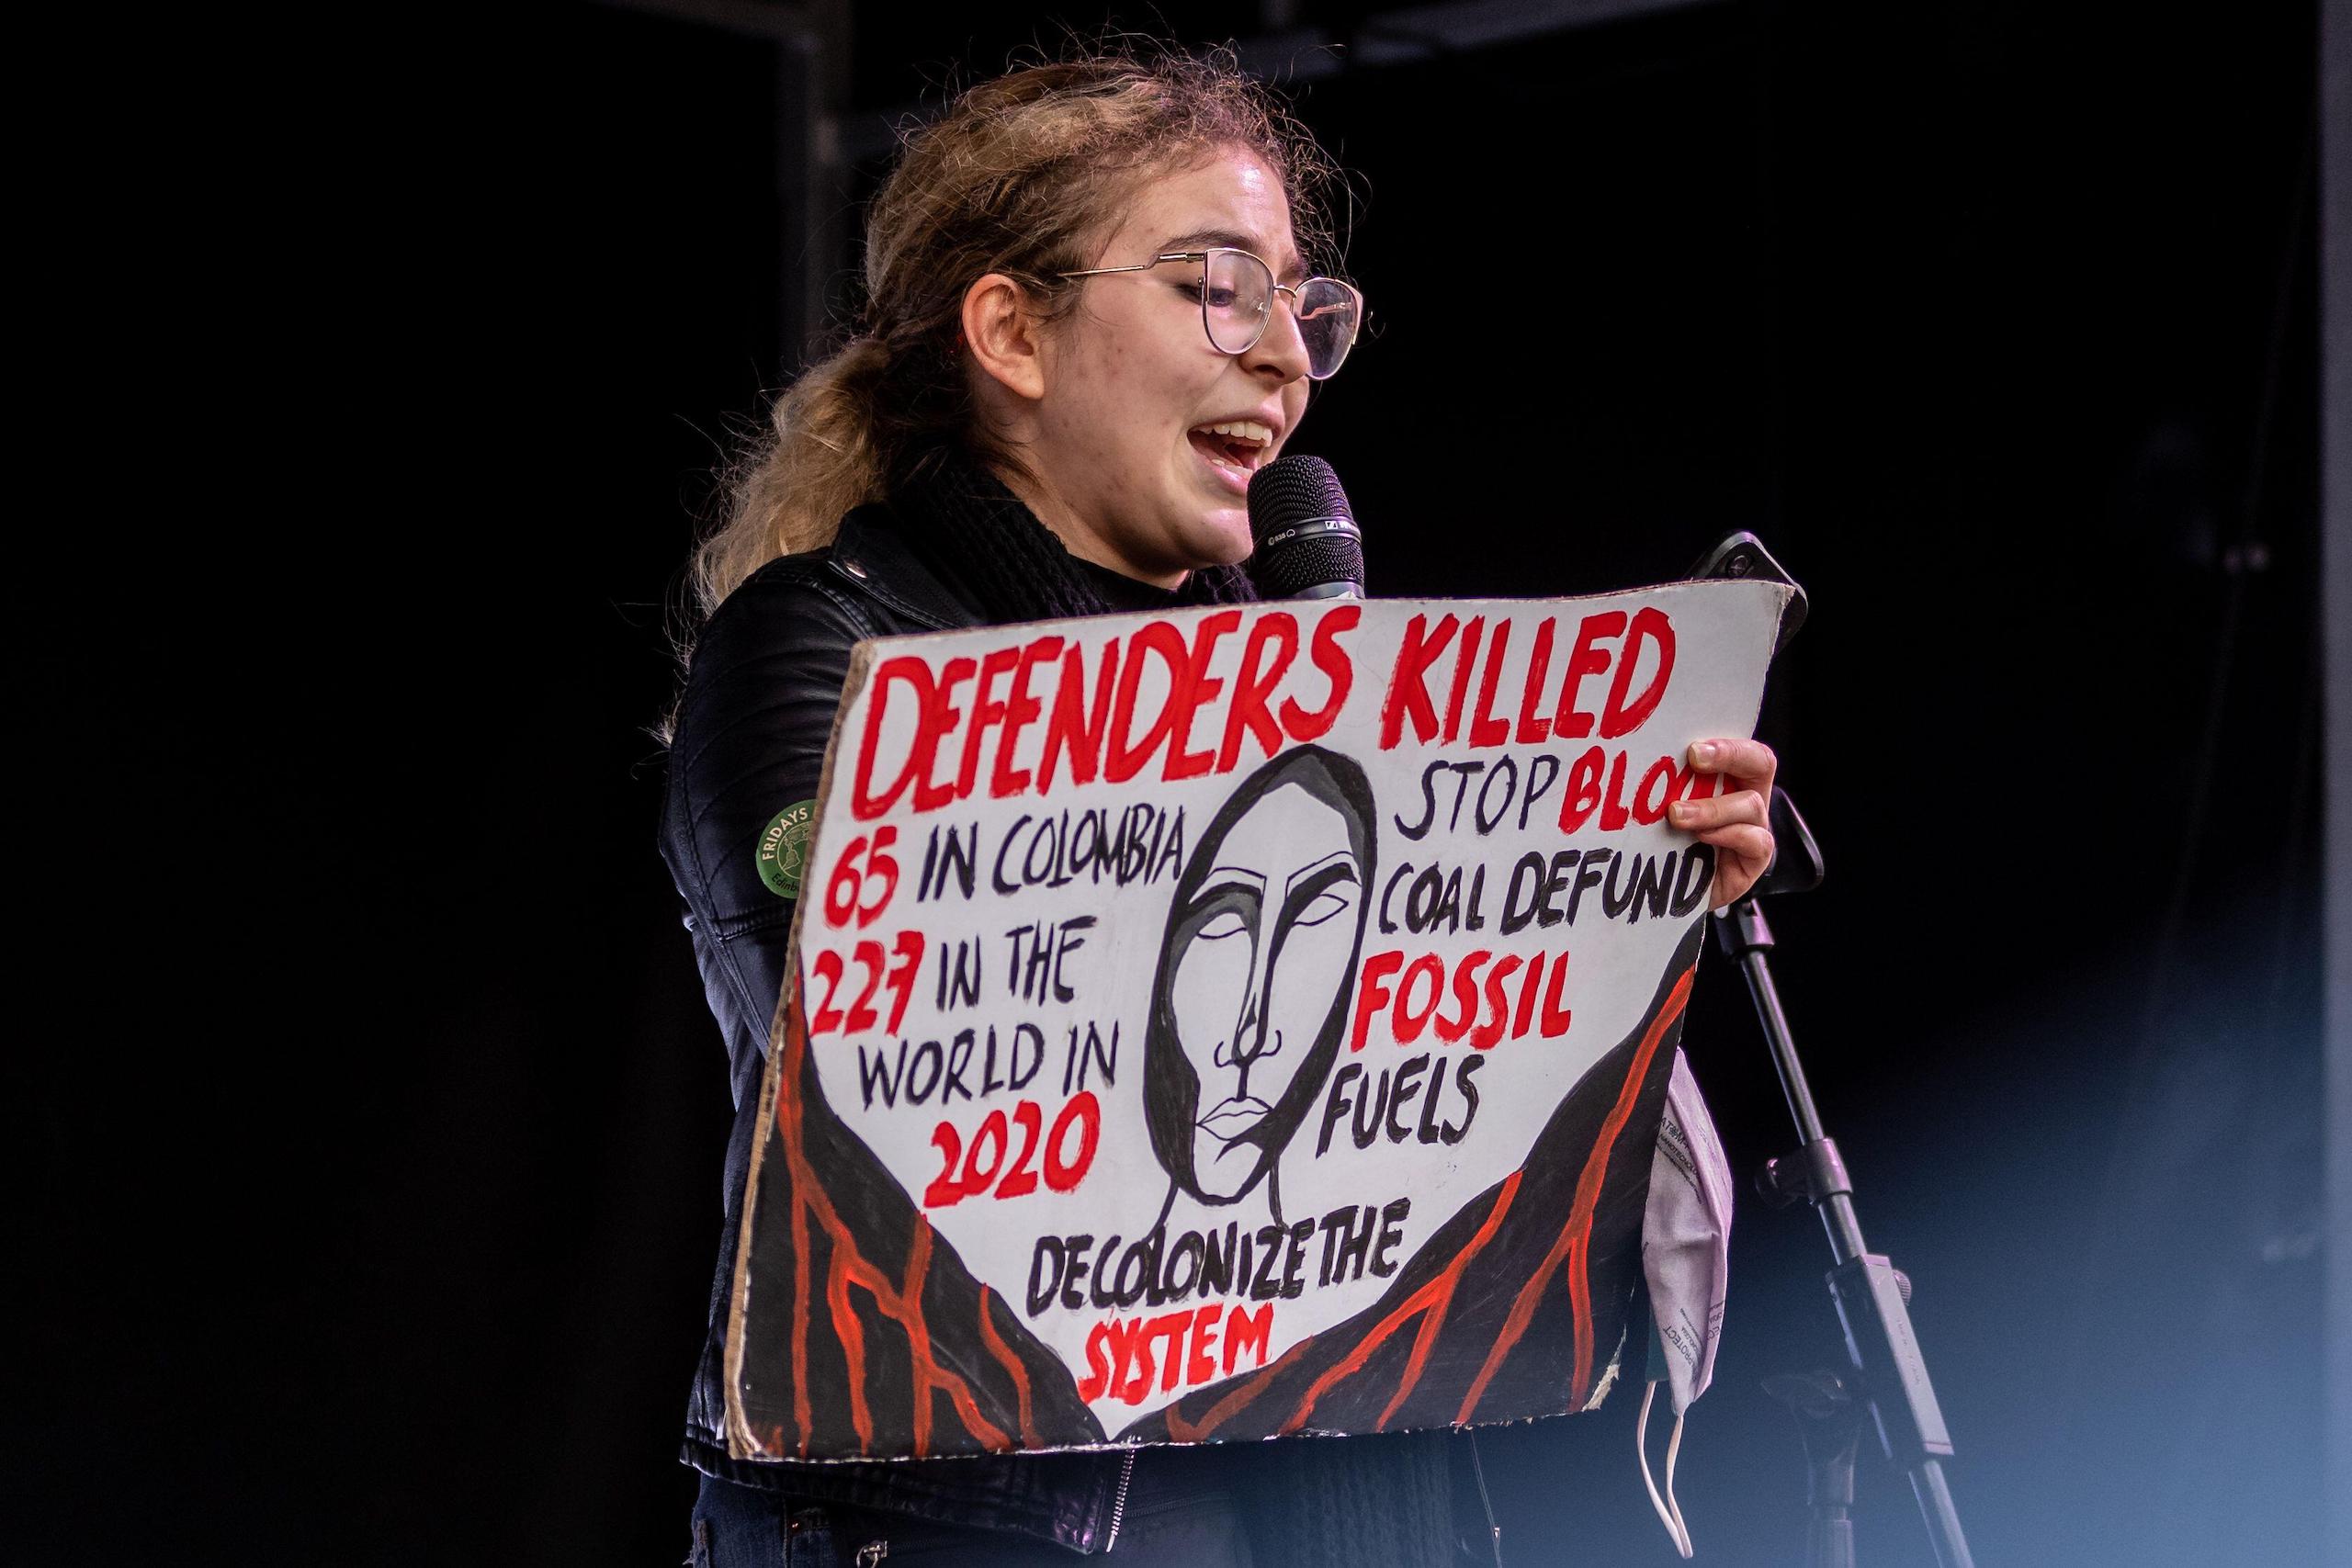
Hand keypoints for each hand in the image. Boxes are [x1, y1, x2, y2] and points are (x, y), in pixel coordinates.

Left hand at [1668, 738, 1776, 908]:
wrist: (1667, 893)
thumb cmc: (1666, 843)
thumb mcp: (1665, 809)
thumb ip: (1668, 785)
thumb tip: (1644, 761)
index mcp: (1731, 779)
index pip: (1743, 749)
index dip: (1726, 744)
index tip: (1693, 749)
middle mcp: (1747, 799)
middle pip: (1761, 763)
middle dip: (1730, 755)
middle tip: (1694, 758)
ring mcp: (1755, 829)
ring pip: (1751, 804)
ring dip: (1712, 807)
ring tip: (1678, 815)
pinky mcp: (1754, 861)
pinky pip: (1755, 841)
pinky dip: (1727, 835)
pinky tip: (1701, 838)